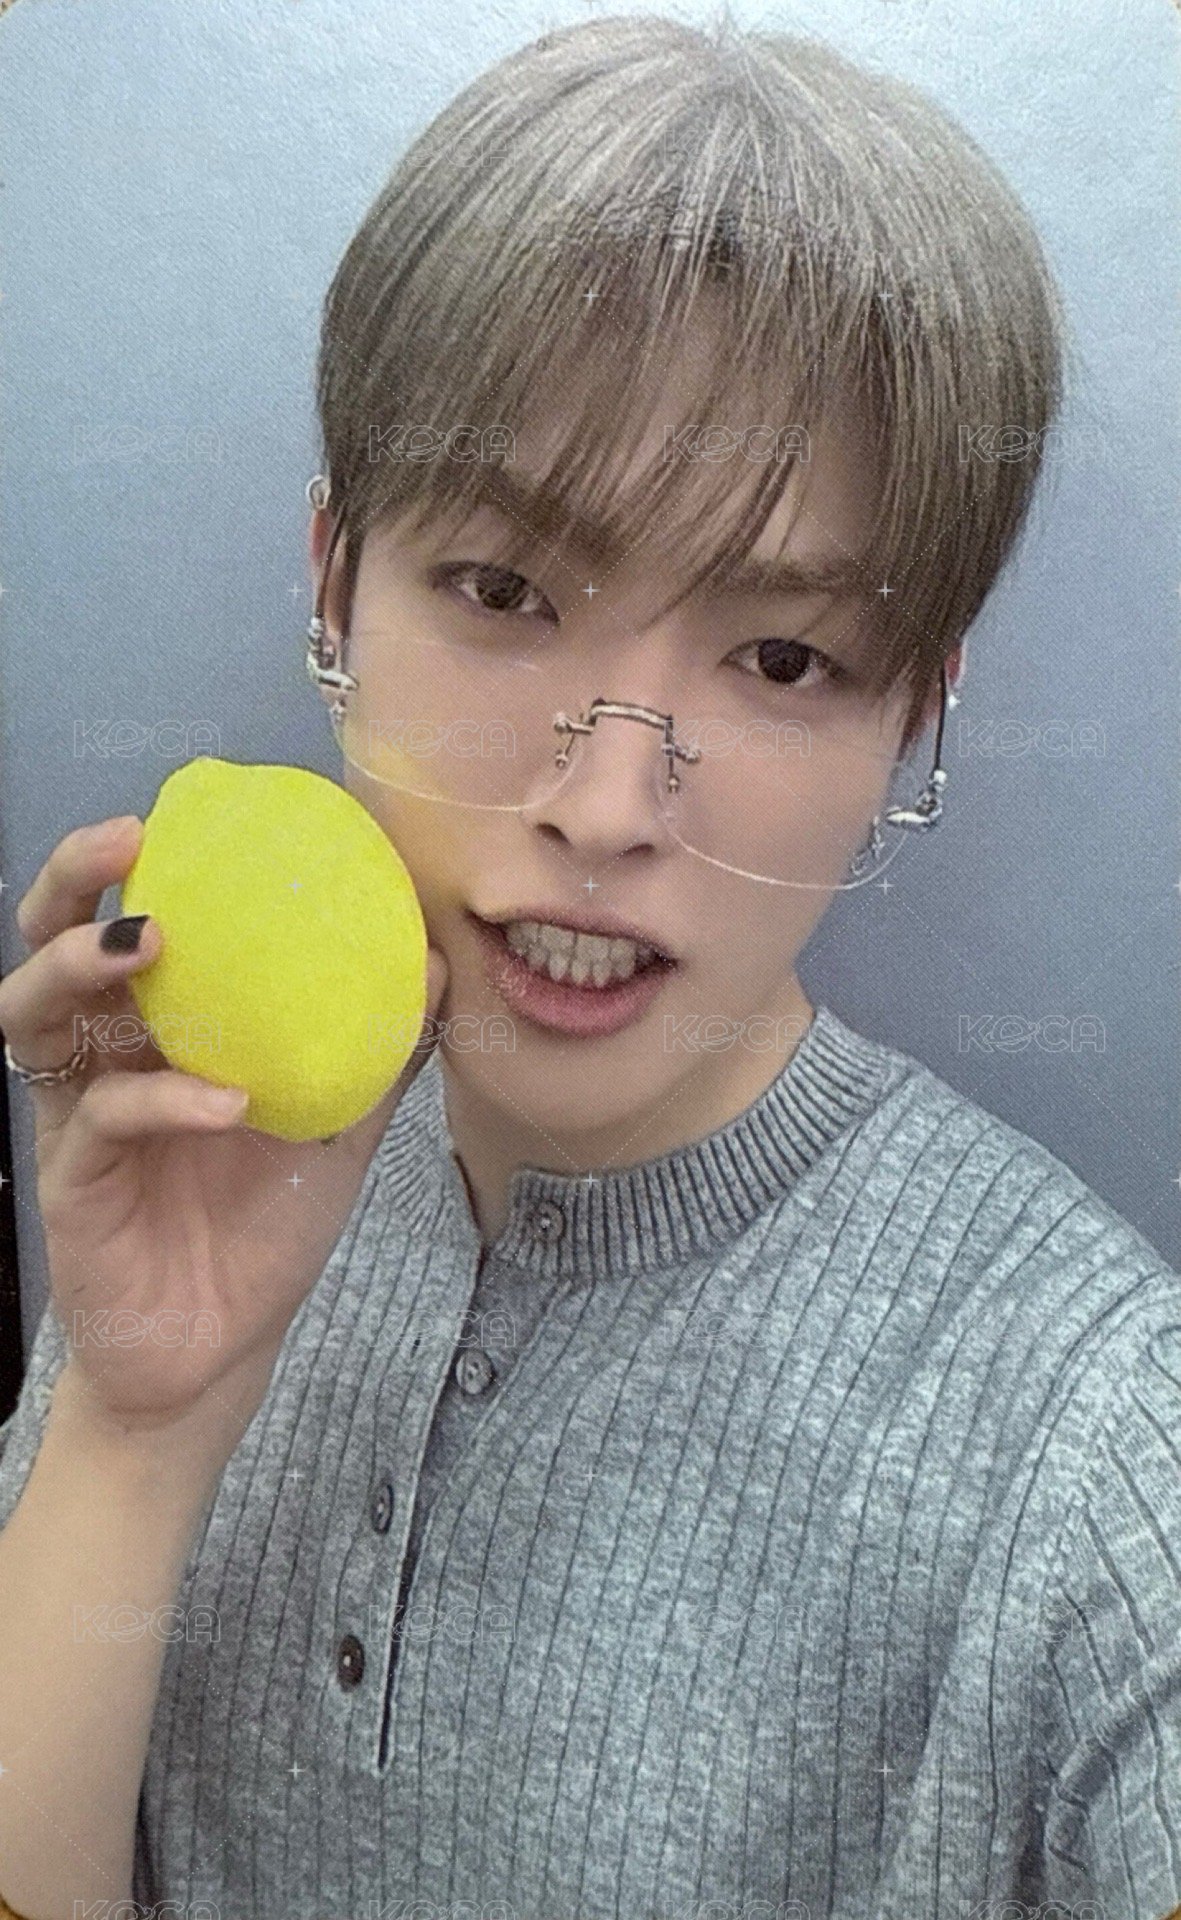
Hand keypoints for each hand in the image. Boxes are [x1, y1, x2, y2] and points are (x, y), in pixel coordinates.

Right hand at [0, 814, 447, 1463]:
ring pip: (34, 1016)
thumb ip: (376, 1050)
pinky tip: (224, 1100)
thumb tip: (437, 964)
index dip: (130, 860)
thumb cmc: (262, 1226)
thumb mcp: (336, 1126)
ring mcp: (76, 1116)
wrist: (222, 1349)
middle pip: (45, 945)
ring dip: (80, 964)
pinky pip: (105, 1116)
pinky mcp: (74, 1179)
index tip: (179, 808)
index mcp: (152, 1030)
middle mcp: (99, 1057)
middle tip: (128, 839)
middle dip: (70, 881)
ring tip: (145, 938)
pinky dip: (163, 1097)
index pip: (118, 920)